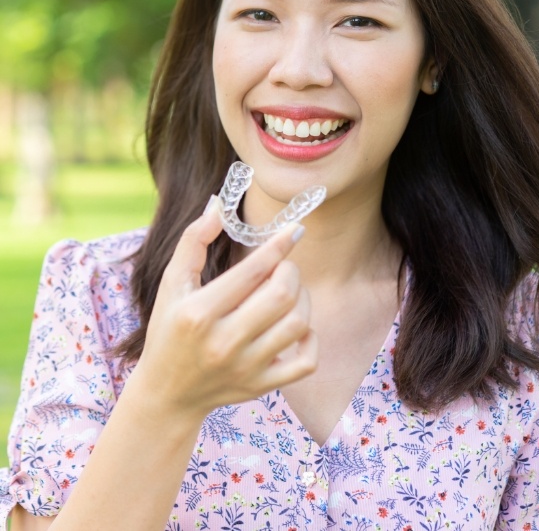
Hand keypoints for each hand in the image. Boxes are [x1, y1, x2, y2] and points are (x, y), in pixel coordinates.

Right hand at [131, 197, 317, 420]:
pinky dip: (310, 338)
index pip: (252, 272)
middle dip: (290, 271)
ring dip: (302, 299)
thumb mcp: (171, 284)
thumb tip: (218, 205)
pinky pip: (306, 361)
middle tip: (283, 267)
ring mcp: (245, 368)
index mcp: (198, 313)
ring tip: (288, 292)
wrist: (167, 393)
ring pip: (298, 323)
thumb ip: (192, 241)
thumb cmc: (168, 330)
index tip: (295, 229)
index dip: (278, 245)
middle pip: (282, 295)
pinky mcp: (261, 386)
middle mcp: (223, 342)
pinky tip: (297, 327)